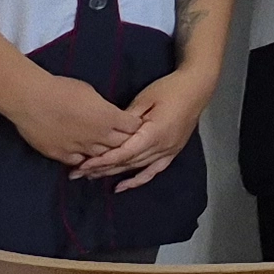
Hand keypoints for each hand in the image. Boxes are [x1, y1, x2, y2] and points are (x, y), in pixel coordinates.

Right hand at [0, 74, 140, 169]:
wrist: (31, 99)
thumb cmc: (61, 89)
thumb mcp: (91, 93)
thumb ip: (104, 108)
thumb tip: (106, 113)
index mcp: (108, 118)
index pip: (134, 127)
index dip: (134, 125)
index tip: (131, 123)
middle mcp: (98, 136)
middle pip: (122, 145)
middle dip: (124, 141)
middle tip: (121, 138)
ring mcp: (80, 148)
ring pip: (101, 157)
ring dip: (104, 152)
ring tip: (103, 148)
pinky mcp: (62, 155)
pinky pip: (79, 162)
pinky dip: (83, 159)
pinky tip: (82, 155)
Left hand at [75, 68, 209, 186]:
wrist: (197, 87)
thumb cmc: (170, 89)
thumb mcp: (144, 99)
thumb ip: (126, 119)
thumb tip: (108, 132)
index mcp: (154, 134)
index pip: (123, 153)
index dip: (102, 161)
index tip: (82, 165)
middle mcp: (161, 147)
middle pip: (127, 162)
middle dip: (101, 169)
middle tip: (76, 173)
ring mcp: (168, 152)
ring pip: (136, 167)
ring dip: (114, 173)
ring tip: (90, 176)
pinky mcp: (172, 152)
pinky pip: (153, 171)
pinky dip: (137, 180)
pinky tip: (121, 186)